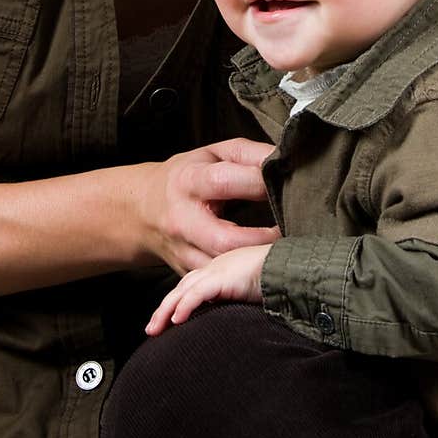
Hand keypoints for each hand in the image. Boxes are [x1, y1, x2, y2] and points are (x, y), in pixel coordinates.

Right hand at [136, 138, 279, 276]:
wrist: (143, 209)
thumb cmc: (188, 176)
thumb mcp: (212, 154)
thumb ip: (248, 154)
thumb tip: (283, 159)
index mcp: (189, 181)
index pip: (223, 182)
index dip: (259, 184)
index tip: (289, 185)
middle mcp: (183, 220)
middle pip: (224, 239)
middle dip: (263, 240)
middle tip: (294, 230)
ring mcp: (183, 251)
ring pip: (222, 269)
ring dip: (256, 263)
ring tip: (284, 252)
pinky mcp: (188, 273)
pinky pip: (219, 283)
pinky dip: (244, 278)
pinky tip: (264, 267)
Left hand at [145, 244, 270, 333]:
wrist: (291, 267)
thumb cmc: (278, 280)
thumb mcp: (252, 293)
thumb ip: (239, 302)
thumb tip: (232, 324)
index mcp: (223, 270)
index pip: (192, 286)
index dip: (177, 302)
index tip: (168, 321)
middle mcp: (216, 268)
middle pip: (182, 288)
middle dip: (164, 309)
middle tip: (151, 329)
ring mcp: (218, 270)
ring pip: (183, 291)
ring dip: (166, 311)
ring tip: (155, 329)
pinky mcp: (223, 278)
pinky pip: (197, 293)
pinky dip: (184, 307)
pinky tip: (176, 320)